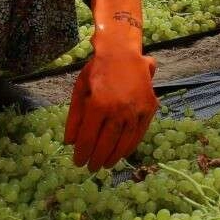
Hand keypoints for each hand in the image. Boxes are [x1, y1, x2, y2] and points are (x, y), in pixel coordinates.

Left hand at [64, 0, 157, 170]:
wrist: (122, 52)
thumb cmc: (97, 70)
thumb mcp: (79, 90)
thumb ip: (74, 118)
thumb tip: (70, 143)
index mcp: (98, 104)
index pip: (88, 138)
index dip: (82, 153)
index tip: (78, 161)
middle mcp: (119, 108)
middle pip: (106, 143)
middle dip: (96, 158)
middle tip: (90, 168)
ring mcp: (136, 109)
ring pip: (124, 141)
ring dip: (113, 156)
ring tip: (106, 164)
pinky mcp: (149, 107)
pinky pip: (139, 132)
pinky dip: (131, 146)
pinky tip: (122, 153)